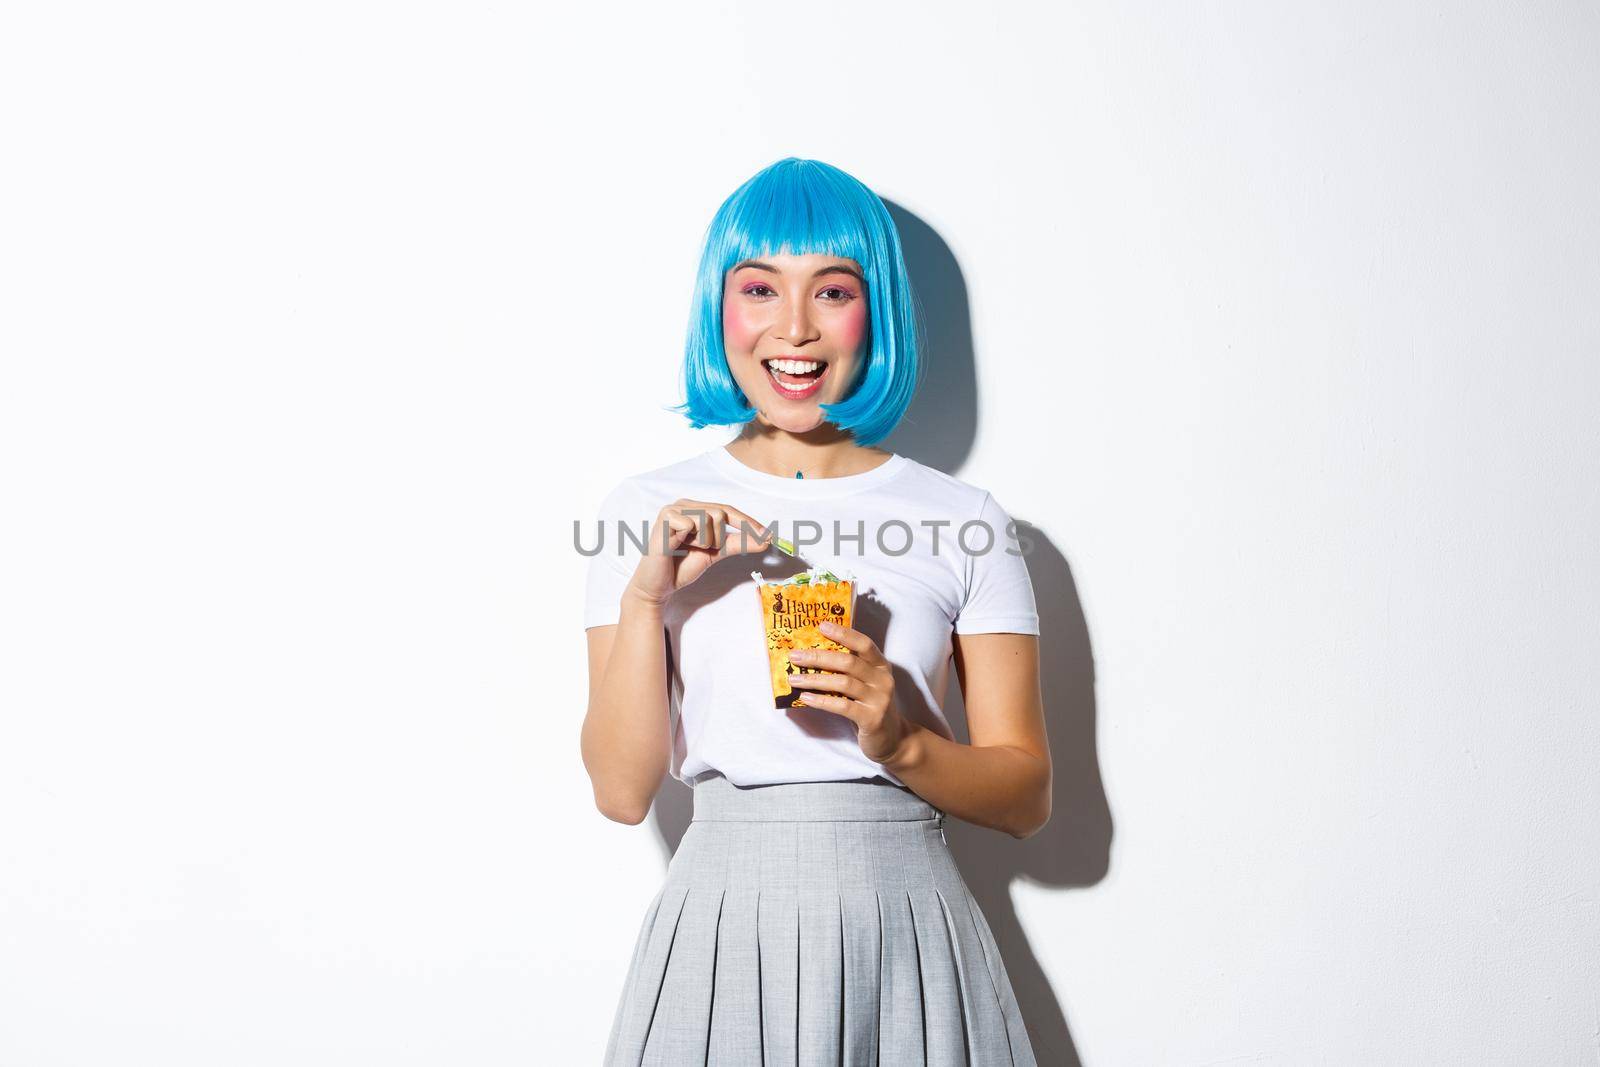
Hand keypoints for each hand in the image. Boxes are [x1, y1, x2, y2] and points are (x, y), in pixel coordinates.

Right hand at [625, 498, 771, 608]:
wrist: (659, 586)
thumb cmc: (682, 566)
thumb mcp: (716, 552)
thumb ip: (738, 543)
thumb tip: (765, 539)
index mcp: (696, 509)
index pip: (727, 510)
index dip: (747, 522)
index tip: (767, 535)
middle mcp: (684, 504)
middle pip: (720, 512)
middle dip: (716, 538)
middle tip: (700, 550)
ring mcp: (673, 508)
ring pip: (709, 517)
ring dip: (704, 540)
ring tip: (687, 548)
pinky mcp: (664, 517)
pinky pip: (692, 524)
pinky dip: (690, 540)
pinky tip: (676, 546)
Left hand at [785, 621, 911, 765]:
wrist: (893, 738)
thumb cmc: (870, 706)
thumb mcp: (865, 684)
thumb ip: (849, 670)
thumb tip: (813, 654)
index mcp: (881, 665)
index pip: (864, 643)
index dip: (843, 633)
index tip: (821, 626)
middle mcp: (883, 679)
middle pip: (848, 662)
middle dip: (818, 657)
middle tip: (795, 656)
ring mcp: (879, 699)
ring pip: (843, 682)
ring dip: (815, 680)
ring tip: (794, 679)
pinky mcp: (872, 718)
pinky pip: (842, 706)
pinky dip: (821, 701)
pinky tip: (805, 698)